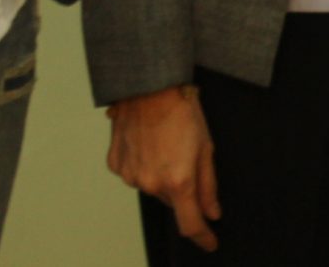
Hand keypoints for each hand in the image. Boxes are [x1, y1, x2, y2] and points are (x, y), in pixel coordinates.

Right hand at [107, 85, 219, 251]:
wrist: (148, 86)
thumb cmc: (183, 111)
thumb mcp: (207, 147)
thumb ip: (209, 185)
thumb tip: (213, 213)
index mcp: (178, 182)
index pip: (190, 224)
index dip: (203, 237)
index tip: (211, 242)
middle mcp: (150, 184)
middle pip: (172, 201)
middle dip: (183, 189)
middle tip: (188, 157)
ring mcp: (129, 176)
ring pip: (152, 187)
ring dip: (162, 175)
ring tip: (168, 143)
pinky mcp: (115, 164)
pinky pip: (134, 173)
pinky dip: (144, 164)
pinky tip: (150, 141)